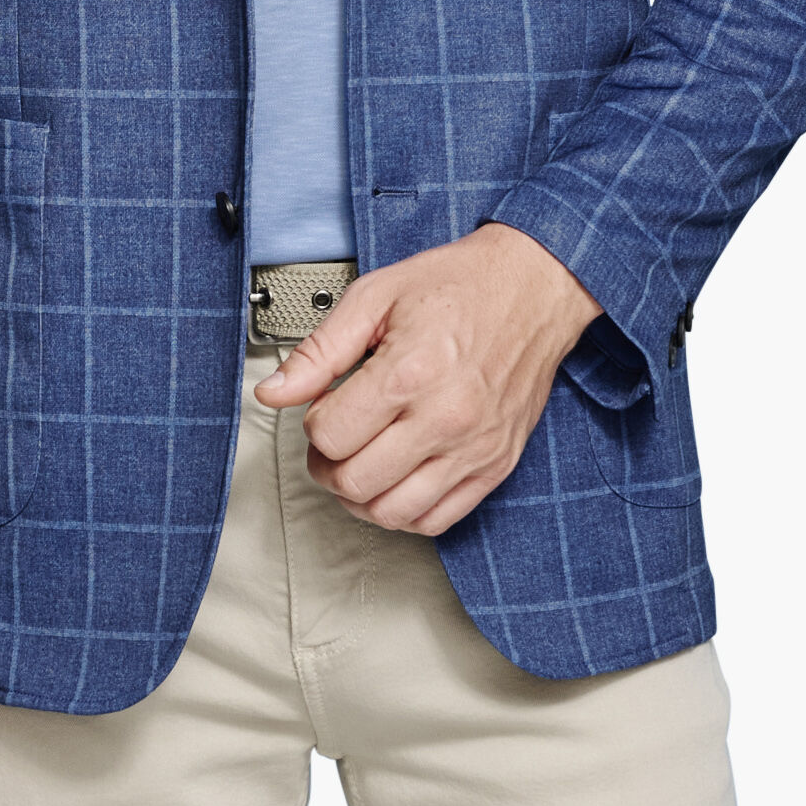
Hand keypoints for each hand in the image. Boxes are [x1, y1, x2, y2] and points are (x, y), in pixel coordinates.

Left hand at [254, 222, 601, 535]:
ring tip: (358, 462)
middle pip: (354, 482)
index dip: (313, 422)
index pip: (330, 435)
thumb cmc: (459, 285)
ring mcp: (474, 448)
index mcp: (409, 372)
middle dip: (327, 465)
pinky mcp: (495, 465)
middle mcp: (445, 418)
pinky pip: (437, 520)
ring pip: (392, 513)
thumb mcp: (376, 297)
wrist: (533, 286)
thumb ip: (320, 350)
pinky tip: (394, 480)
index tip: (324, 404)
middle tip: (331, 439)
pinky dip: (403, 513)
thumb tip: (272, 392)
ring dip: (359, 496)